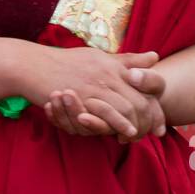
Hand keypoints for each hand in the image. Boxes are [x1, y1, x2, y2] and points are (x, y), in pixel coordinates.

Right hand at [23, 46, 165, 138]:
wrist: (33, 65)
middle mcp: (109, 74)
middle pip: (141, 100)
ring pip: (126, 108)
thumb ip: (127, 61)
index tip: (161, 123)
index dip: (156, 106)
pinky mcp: (82, 97)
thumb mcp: (99, 57)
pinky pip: (104, 114)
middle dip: (149, 120)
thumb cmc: (65, 62)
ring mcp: (96, 86)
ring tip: (139, 136)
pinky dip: (116, 125)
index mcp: (115, 65)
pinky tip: (121, 133)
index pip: (147, 85)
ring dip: (135, 125)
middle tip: (152, 134)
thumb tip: (155, 57)